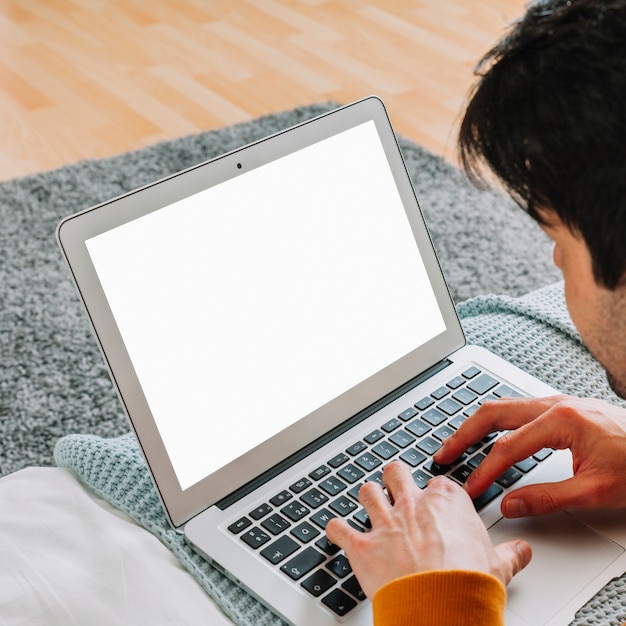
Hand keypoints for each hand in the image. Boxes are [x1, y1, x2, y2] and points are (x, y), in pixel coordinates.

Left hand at [325, 461, 530, 598]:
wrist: (442, 607)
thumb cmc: (469, 584)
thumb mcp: (498, 565)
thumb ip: (510, 553)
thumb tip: (522, 550)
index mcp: (445, 502)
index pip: (437, 483)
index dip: (435, 492)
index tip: (435, 499)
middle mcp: (412, 505)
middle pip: (396, 473)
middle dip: (393, 478)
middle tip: (394, 483)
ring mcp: (385, 522)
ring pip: (367, 492)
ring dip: (366, 497)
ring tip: (368, 500)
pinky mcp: (363, 545)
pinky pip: (339, 528)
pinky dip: (335, 530)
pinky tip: (335, 530)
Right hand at [435, 395, 625, 516]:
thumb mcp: (596, 490)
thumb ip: (548, 498)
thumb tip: (510, 504)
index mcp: (561, 420)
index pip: (507, 447)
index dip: (484, 471)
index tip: (470, 488)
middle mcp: (554, 405)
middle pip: (493, 413)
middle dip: (463, 434)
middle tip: (444, 454)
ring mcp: (557, 403)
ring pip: (502, 406)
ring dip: (476, 425)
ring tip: (457, 444)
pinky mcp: (561, 408)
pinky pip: (517, 409)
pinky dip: (494, 422)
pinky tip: (488, 434)